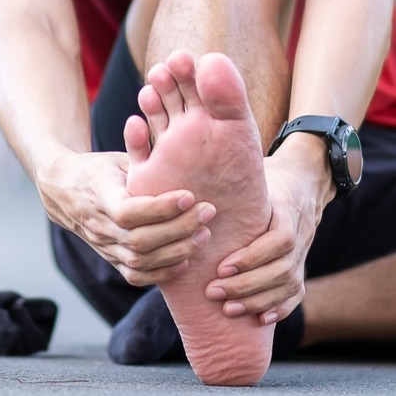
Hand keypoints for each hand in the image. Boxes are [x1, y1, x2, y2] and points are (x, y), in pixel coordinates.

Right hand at [37, 150, 215, 285]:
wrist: (63, 191)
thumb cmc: (97, 171)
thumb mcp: (115, 159)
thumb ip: (136, 151)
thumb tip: (146, 121)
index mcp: (98, 196)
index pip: (128, 212)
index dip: (161, 209)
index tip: (190, 196)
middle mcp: (98, 226)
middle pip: (139, 240)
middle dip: (179, 229)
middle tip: (208, 212)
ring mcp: (103, 246)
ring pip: (140, 261)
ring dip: (176, 251)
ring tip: (203, 234)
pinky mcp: (110, 259)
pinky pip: (135, 275)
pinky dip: (162, 273)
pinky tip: (185, 259)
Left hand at [204, 139, 332, 323]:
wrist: (304, 180)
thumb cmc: (265, 177)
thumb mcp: (252, 174)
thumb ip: (228, 182)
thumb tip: (188, 187)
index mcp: (288, 210)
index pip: (279, 240)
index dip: (252, 257)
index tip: (222, 267)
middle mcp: (302, 233)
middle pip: (282, 268)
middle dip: (247, 285)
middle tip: (213, 292)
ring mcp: (304, 252)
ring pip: (289, 283)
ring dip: (258, 300)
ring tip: (228, 308)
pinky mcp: (302, 265)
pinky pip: (298, 293)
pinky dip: (280, 308)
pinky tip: (259, 319)